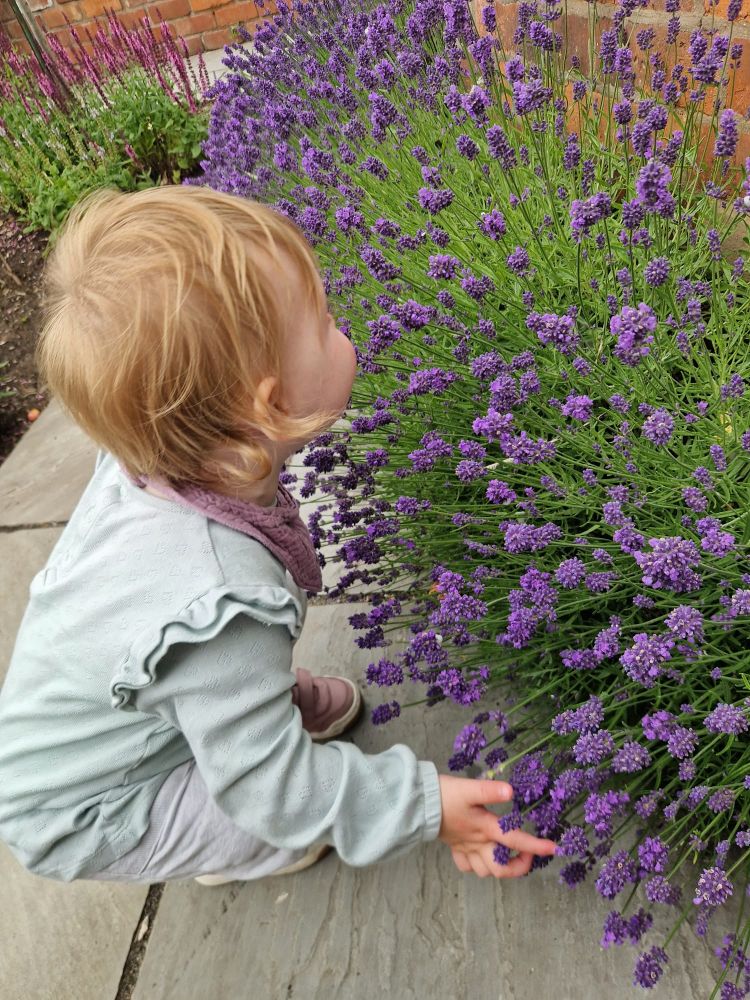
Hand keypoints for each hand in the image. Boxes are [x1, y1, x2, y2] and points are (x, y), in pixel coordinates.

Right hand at [437, 774, 556, 878]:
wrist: (417, 803)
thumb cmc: (444, 795)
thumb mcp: (469, 788)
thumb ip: (489, 790)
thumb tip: (511, 791)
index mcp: (485, 829)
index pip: (515, 840)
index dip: (536, 846)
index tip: (554, 849)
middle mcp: (477, 843)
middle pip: (501, 869)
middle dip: (519, 866)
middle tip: (527, 854)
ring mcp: (464, 847)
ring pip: (485, 871)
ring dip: (499, 867)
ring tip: (508, 853)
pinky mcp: (454, 846)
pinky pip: (467, 866)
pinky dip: (477, 865)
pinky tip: (481, 854)